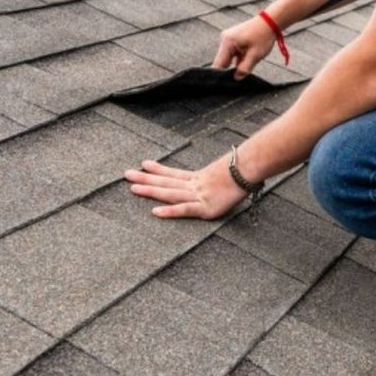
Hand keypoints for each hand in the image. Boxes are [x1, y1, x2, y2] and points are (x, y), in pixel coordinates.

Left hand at [124, 157, 247, 219]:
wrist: (249, 170)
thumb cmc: (243, 171)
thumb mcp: (229, 173)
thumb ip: (222, 176)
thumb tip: (225, 175)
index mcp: (200, 178)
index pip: (174, 173)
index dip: (159, 170)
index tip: (144, 164)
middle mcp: (195, 186)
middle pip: (166, 182)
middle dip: (145, 178)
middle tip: (127, 174)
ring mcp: (198, 196)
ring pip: (170, 193)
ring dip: (150, 190)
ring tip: (133, 188)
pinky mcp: (205, 209)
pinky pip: (184, 209)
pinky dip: (170, 211)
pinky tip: (155, 211)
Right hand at [214, 14, 277, 78]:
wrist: (269, 22)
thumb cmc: (263, 36)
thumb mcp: (255, 55)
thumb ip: (244, 69)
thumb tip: (236, 78)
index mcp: (227, 43)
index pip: (218, 64)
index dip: (222, 75)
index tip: (230, 81)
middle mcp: (224, 39)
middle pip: (223, 61)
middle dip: (232, 68)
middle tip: (244, 69)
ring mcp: (228, 38)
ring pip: (229, 58)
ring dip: (237, 62)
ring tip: (250, 58)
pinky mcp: (232, 39)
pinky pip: (232, 52)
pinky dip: (240, 57)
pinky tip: (249, 54)